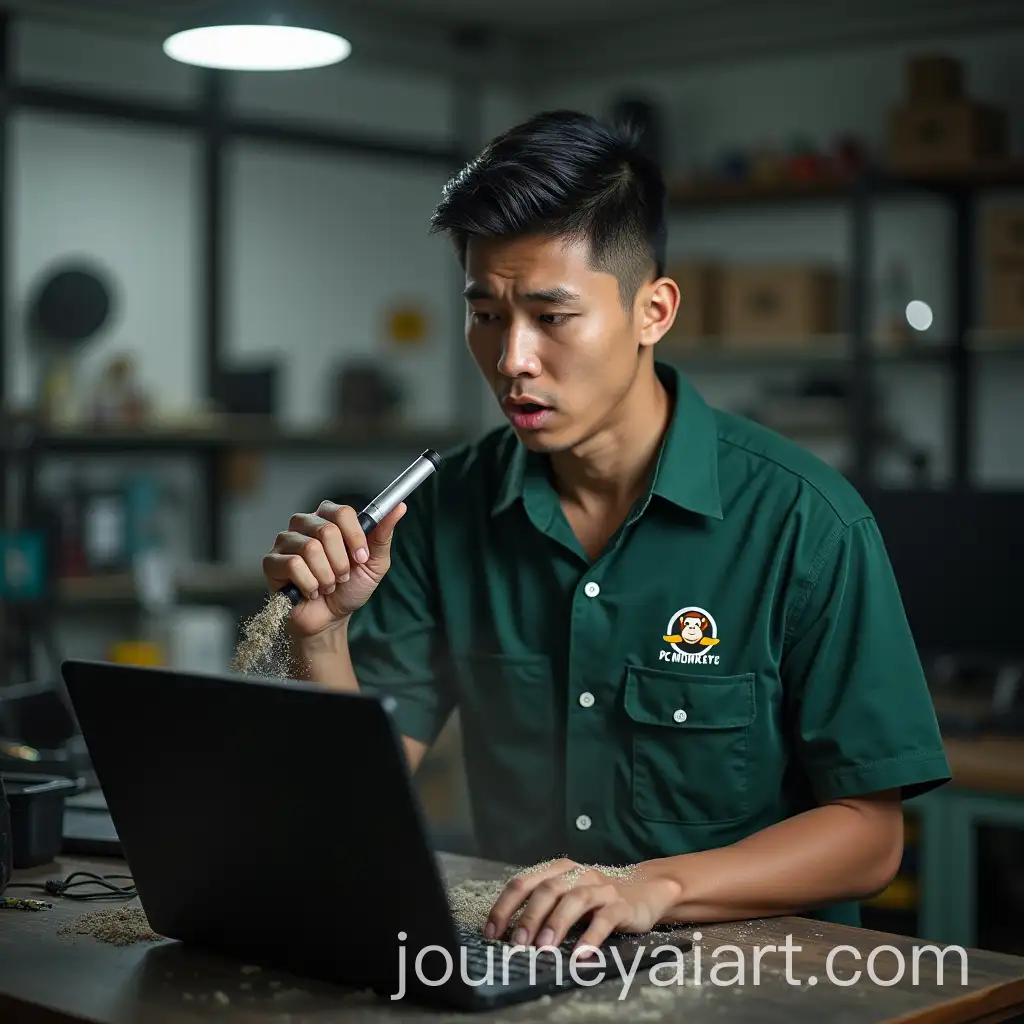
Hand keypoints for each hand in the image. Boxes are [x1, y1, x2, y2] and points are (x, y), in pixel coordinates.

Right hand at [261, 501, 406, 637]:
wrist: (330, 618)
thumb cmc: (350, 588)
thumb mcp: (374, 563)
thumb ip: (383, 534)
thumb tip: (399, 508)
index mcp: (330, 518)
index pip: (343, 512)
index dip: (355, 538)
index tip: (361, 558)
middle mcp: (306, 523)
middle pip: (326, 530)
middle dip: (341, 562)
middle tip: (342, 576)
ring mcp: (286, 541)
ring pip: (310, 548)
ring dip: (326, 576)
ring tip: (327, 585)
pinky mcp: (272, 561)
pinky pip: (294, 565)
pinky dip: (309, 584)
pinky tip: (310, 591)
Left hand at [484, 858, 681, 954]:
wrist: (645, 889)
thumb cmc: (596, 898)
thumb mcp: (567, 895)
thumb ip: (542, 907)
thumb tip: (508, 934)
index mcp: (557, 870)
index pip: (523, 883)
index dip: (504, 907)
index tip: (492, 932)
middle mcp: (577, 874)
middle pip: (547, 890)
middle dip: (529, 918)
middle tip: (517, 944)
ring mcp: (600, 888)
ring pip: (574, 900)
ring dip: (556, 924)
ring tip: (544, 948)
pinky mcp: (621, 905)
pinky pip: (604, 919)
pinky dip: (591, 936)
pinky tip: (580, 954)